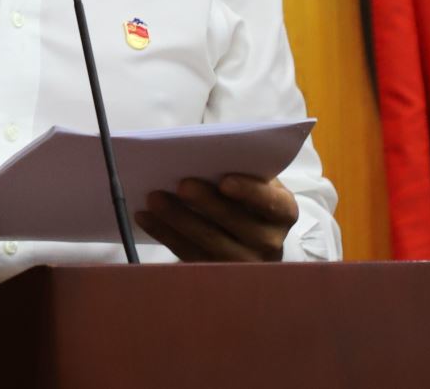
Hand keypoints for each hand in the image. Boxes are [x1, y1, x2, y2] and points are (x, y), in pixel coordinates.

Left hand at [134, 174, 297, 261]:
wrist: (250, 237)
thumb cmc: (248, 197)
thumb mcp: (256, 182)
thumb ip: (242, 169)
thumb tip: (205, 154)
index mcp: (283, 212)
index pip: (271, 203)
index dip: (249, 192)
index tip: (224, 181)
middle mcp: (270, 243)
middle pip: (235, 223)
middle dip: (206, 203)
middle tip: (180, 184)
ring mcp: (244, 264)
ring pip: (208, 242)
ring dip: (177, 219)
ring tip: (154, 198)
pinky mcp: (217, 276)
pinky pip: (188, 255)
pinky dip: (165, 234)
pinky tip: (146, 218)